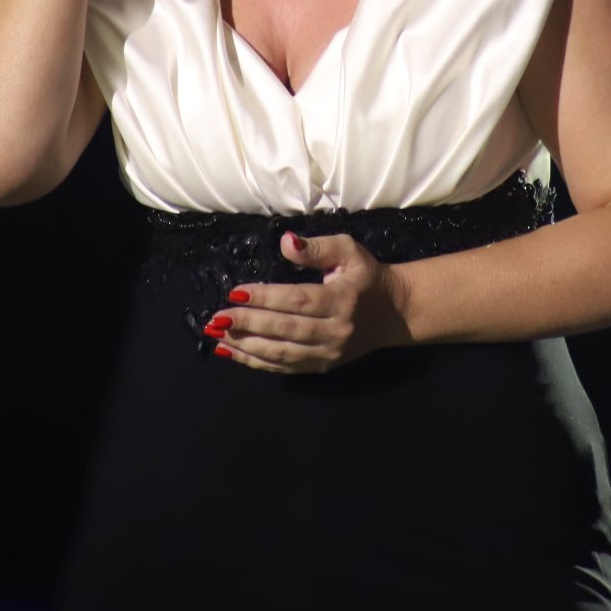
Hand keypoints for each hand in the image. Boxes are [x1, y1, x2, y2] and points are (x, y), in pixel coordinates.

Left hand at [206, 232, 409, 373]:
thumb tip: (285, 242)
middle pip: (285, 329)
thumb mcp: (349, 250)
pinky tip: (232, 353)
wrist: (394, 313)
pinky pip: (285, 368)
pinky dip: (256, 363)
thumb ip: (317, 247)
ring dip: (245, 346)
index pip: (297, 300)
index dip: (265, 297)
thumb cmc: (365, 276)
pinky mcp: (322, 366)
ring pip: (281, 353)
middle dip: (247, 324)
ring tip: (216, 336)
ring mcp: (328, 353)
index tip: (235, 291)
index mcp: (341, 299)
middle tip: (216, 317)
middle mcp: (335, 330)